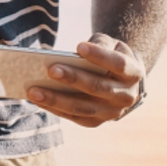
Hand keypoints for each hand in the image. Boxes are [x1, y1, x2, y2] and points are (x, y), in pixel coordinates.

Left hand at [27, 34, 145, 127]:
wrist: (122, 80)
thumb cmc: (110, 56)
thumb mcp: (111, 44)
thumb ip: (99, 43)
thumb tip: (75, 52)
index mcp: (133, 73)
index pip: (118, 64)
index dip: (100, 56)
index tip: (79, 46)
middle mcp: (126, 96)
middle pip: (98, 88)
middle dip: (73, 79)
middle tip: (50, 70)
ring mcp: (112, 112)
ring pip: (82, 108)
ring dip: (56, 100)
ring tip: (33, 90)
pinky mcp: (96, 121)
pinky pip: (74, 117)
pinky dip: (54, 109)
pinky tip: (36, 100)